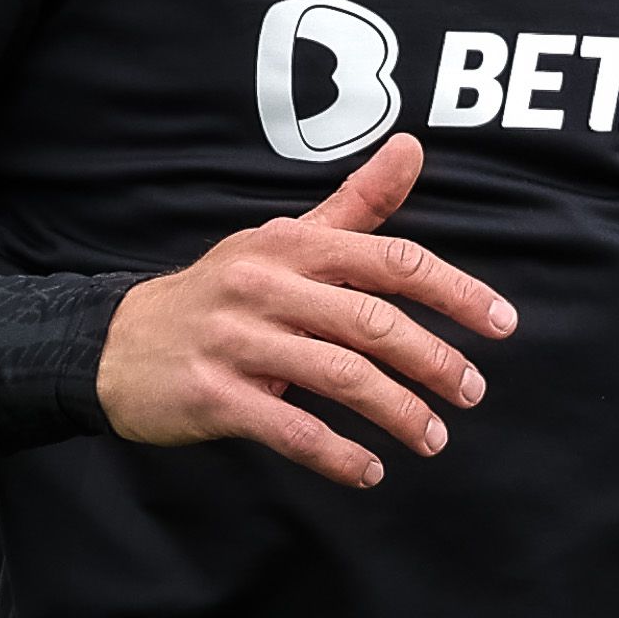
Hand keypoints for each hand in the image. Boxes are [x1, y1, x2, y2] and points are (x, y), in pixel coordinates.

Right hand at [94, 134, 513, 488]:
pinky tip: (368, 471)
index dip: (455, 291)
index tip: (503, 323)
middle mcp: (264, 286)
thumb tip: (413, 146)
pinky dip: (337, 454)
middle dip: (433, 361)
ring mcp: (236, 342)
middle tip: (470, 393)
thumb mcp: (282, 240)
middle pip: (371, 323)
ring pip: (338, 377)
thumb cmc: (220, 293)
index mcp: (290, 246)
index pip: (389, 261)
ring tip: (433, 438)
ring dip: (397, 412)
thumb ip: (355, 204)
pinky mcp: (213, 394)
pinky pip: (289, 428)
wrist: (115, 345)